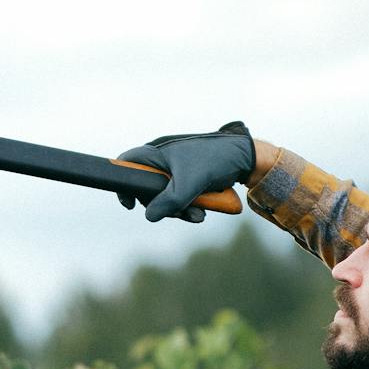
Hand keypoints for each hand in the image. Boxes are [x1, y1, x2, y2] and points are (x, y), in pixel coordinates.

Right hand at [116, 121, 255, 223]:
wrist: (246, 157)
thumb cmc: (215, 160)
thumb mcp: (189, 183)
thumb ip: (168, 202)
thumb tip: (149, 217)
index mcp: (157, 152)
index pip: (127, 164)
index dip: (123, 183)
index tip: (130, 204)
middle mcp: (164, 159)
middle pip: (147, 189)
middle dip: (162, 206)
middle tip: (176, 213)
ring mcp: (177, 169)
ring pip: (166, 197)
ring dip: (180, 210)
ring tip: (198, 215)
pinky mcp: (190, 178)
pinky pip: (181, 197)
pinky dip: (189, 207)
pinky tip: (203, 212)